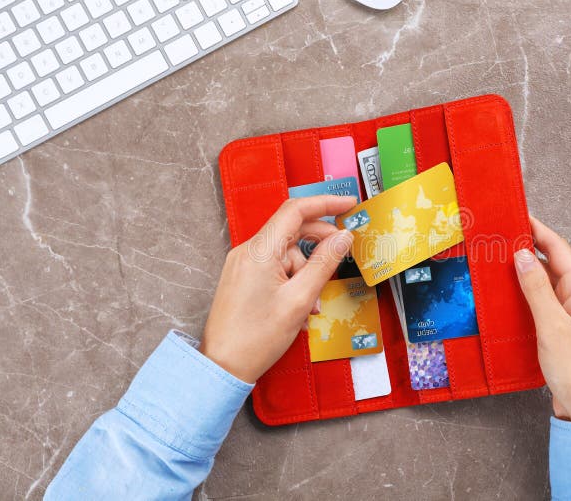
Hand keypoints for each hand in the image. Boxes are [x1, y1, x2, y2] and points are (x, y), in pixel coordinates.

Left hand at [200, 196, 355, 383]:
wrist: (222, 366)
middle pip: (292, 232)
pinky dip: (291, 281)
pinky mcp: (242, 278)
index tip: (348, 204)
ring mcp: (242, 264)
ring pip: (286, 254)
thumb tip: (343, 237)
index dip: (325, 203)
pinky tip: (297, 305)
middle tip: (340, 259)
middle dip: (319, 246)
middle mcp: (247, 252)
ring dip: (306, 274)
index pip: (295, 211)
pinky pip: (274, 268)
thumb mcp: (300, 300)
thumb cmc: (256, 338)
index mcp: (259, 251)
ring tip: (311, 305)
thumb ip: (324, 263)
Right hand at [514, 217, 570, 423]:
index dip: (539, 230)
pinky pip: (545, 302)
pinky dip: (528, 293)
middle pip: (554, 262)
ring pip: (547, 283)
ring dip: (527, 270)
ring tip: (499, 259)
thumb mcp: (552, 326)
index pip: (559, 249)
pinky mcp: (564, 330)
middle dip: (529, 246)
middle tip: (501, 235)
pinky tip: (510, 294)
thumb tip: (523, 255)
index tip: (518, 215)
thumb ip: (536, 289)